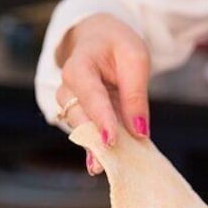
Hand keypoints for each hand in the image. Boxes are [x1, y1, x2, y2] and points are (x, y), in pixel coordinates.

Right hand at [55, 13, 150, 173]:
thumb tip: (139, 132)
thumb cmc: (117, 45)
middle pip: (79, 117)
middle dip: (95, 140)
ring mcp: (69, 103)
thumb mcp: (135, 59)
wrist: (98, 40)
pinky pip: (86, 133)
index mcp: (79, 64)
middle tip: (111, 163)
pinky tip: (101, 166)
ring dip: (95, 148)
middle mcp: (68, 86)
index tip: (110, 141)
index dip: (100, 118)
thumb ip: (135, 95)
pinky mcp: (79, 115)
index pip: (89, 94)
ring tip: (109, 168)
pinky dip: (96, 148)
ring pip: (80, 129)